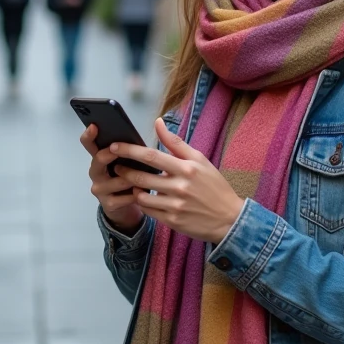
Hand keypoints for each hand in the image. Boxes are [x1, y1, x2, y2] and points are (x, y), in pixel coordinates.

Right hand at [79, 124, 144, 232]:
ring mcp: (100, 189)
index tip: (94, 126)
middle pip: (99, 159)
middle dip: (110, 154)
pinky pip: (126, 197)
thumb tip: (138, 139)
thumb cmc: (128, 180)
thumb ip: (127, 151)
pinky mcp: (108, 204)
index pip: (89, 144)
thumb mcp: (127, 163)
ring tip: (147, 176)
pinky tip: (145, 192)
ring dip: (134, 177)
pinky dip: (137, 194)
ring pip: (118, 179)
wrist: (125, 209)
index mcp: (99, 159)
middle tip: (120, 150)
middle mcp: (96, 173)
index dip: (89, 135)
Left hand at [111, 119, 244, 244]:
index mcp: (186, 168)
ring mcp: (175, 205)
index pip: (151, 156)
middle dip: (124, 171)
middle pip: (141, 176)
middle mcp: (180, 186)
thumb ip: (176, 142)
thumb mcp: (200, 160)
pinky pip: (148, 210)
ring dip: (133, 188)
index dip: (129, 150)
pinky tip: (143, 196)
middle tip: (117, 166)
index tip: (114, 146)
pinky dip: (142, 202)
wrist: (229, 218)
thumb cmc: (214, 186)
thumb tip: (158, 122)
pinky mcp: (172, 221)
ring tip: (132, 182)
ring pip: (141, 195)